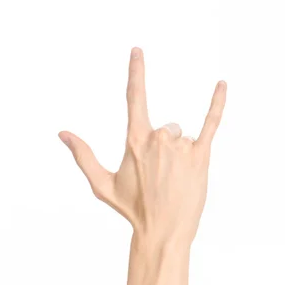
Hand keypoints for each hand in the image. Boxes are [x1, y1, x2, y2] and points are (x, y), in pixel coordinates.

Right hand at [59, 47, 226, 243]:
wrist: (163, 232)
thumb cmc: (132, 209)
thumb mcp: (102, 184)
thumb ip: (83, 156)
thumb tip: (63, 133)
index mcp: (135, 141)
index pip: (134, 97)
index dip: (136, 72)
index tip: (138, 51)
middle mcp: (159, 139)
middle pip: (165, 127)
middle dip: (163, 147)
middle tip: (161, 177)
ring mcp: (181, 147)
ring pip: (182, 138)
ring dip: (180, 154)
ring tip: (176, 181)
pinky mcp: (201, 156)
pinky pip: (210, 124)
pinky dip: (216, 104)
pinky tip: (221, 84)